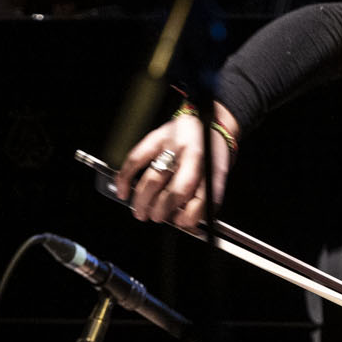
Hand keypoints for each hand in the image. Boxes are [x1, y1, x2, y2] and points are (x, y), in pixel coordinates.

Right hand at [114, 102, 239, 230]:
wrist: (211, 119)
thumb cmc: (213, 150)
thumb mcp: (218, 173)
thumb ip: (205, 197)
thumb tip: (186, 220)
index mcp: (210, 165)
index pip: (200, 197)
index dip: (188, 215)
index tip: (180, 223)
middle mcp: (191, 154)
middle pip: (174, 191)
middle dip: (161, 210)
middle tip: (156, 218)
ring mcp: (172, 144)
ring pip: (153, 179)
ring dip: (143, 200)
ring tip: (140, 212)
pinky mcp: (156, 137)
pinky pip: (136, 158)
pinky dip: (126, 177)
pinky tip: (123, 190)